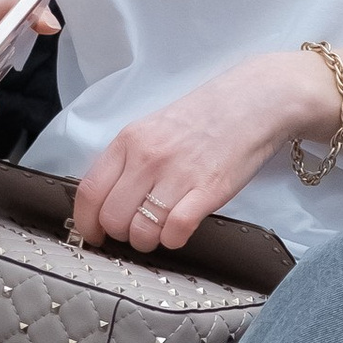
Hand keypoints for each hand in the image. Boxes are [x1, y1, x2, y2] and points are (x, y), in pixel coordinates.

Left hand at [74, 48, 334, 254]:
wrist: (255, 101)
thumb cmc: (205, 116)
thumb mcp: (154, 128)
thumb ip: (129, 159)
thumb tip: (107, 199)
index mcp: (129, 140)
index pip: (90, 191)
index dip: (87, 222)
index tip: (94, 235)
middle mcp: (148, 157)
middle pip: (113, 217)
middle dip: (121, 235)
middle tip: (136, 231)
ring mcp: (178, 174)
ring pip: (142, 230)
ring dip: (149, 241)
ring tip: (160, 232)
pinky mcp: (209, 190)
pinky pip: (176, 231)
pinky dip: (174, 240)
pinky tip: (181, 231)